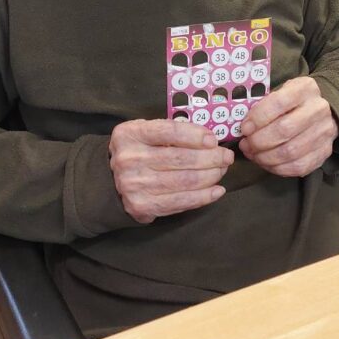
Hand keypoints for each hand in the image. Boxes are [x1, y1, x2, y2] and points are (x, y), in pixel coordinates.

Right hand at [110, 119, 233, 223]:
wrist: (111, 182)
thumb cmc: (139, 152)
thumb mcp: (146, 133)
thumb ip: (171, 132)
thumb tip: (209, 140)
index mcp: (130, 134)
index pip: (169, 132)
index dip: (195, 136)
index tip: (213, 140)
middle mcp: (129, 159)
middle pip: (180, 158)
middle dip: (210, 158)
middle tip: (226, 157)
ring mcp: (134, 184)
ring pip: (184, 181)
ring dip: (211, 176)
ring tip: (222, 171)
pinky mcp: (142, 206)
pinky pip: (180, 202)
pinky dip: (204, 197)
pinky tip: (217, 191)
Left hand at [238, 77, 338, 177]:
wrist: (325, 111)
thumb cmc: (294, 102)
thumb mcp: (281, 91)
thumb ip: (263, 104)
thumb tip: (243, 126)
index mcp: (305, 89)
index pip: (278, 103)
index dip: (257, 118)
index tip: (244, 128)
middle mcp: (318, 109)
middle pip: (284, 130)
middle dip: (259, 141)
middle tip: (246, 145)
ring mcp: (325, 132)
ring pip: (290, 152)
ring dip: (265, 157)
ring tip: (253, 155)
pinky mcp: (325, 152)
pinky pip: (299, 167)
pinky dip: (278, 168)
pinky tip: (267, 163)